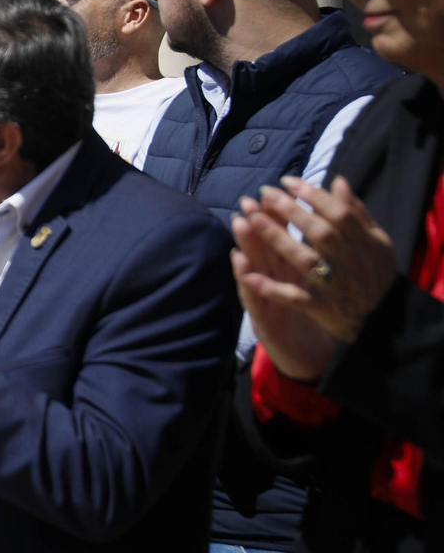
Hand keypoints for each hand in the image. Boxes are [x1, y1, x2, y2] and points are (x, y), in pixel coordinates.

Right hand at [232, 200, 337, 381]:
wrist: (306, 359)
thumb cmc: (308, 320)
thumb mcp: (310, 286)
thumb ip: (308, 257)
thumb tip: (313, 224)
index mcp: (286, 273)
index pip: (281, 240)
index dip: (276, 217)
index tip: (271, 193)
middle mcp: (272, 283)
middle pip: (263, 248)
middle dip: (256, 224)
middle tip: (247, 202)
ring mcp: (264, 299)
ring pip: (254, 269)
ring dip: (246, 246)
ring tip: (238, 224)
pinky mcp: (263, 321)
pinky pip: (255, 299)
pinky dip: (248, 283)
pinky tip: (242, 267)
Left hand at [244, 177, 396, 343]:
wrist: (387, 317)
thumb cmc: (376, 272)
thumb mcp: (376, 241)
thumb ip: (356, 212)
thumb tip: (337, 181)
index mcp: (364, 243)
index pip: (338, 214)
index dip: (313, 195)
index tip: (287, 181)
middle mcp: (350, 262)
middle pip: (319, 233)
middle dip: (291, 211)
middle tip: (264, 192)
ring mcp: (335, 285)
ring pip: (304, 261)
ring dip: (278, 240)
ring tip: (252, 220)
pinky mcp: (321, 307)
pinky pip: (295, 298)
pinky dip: (272, 288)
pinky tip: (248, 275)